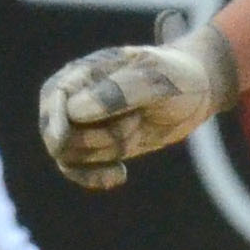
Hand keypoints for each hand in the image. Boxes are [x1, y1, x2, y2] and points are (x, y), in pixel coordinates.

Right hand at [38, 25, 240, 189]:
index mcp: (85, 71)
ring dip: (108, 151)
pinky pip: (78, 169)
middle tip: (135, 123)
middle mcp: (76, 97)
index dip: (57, 121)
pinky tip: (120, 176)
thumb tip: (75, 111)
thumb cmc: (176, 77)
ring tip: (139, 130)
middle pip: (58, 133)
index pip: (54, 97)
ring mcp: (83, 124)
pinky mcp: (96, 145)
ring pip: (72, 155)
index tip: (68, 141)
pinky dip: (95, 178)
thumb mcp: (157, 80)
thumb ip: (119, 92)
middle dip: (96, 139)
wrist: (196, 90)